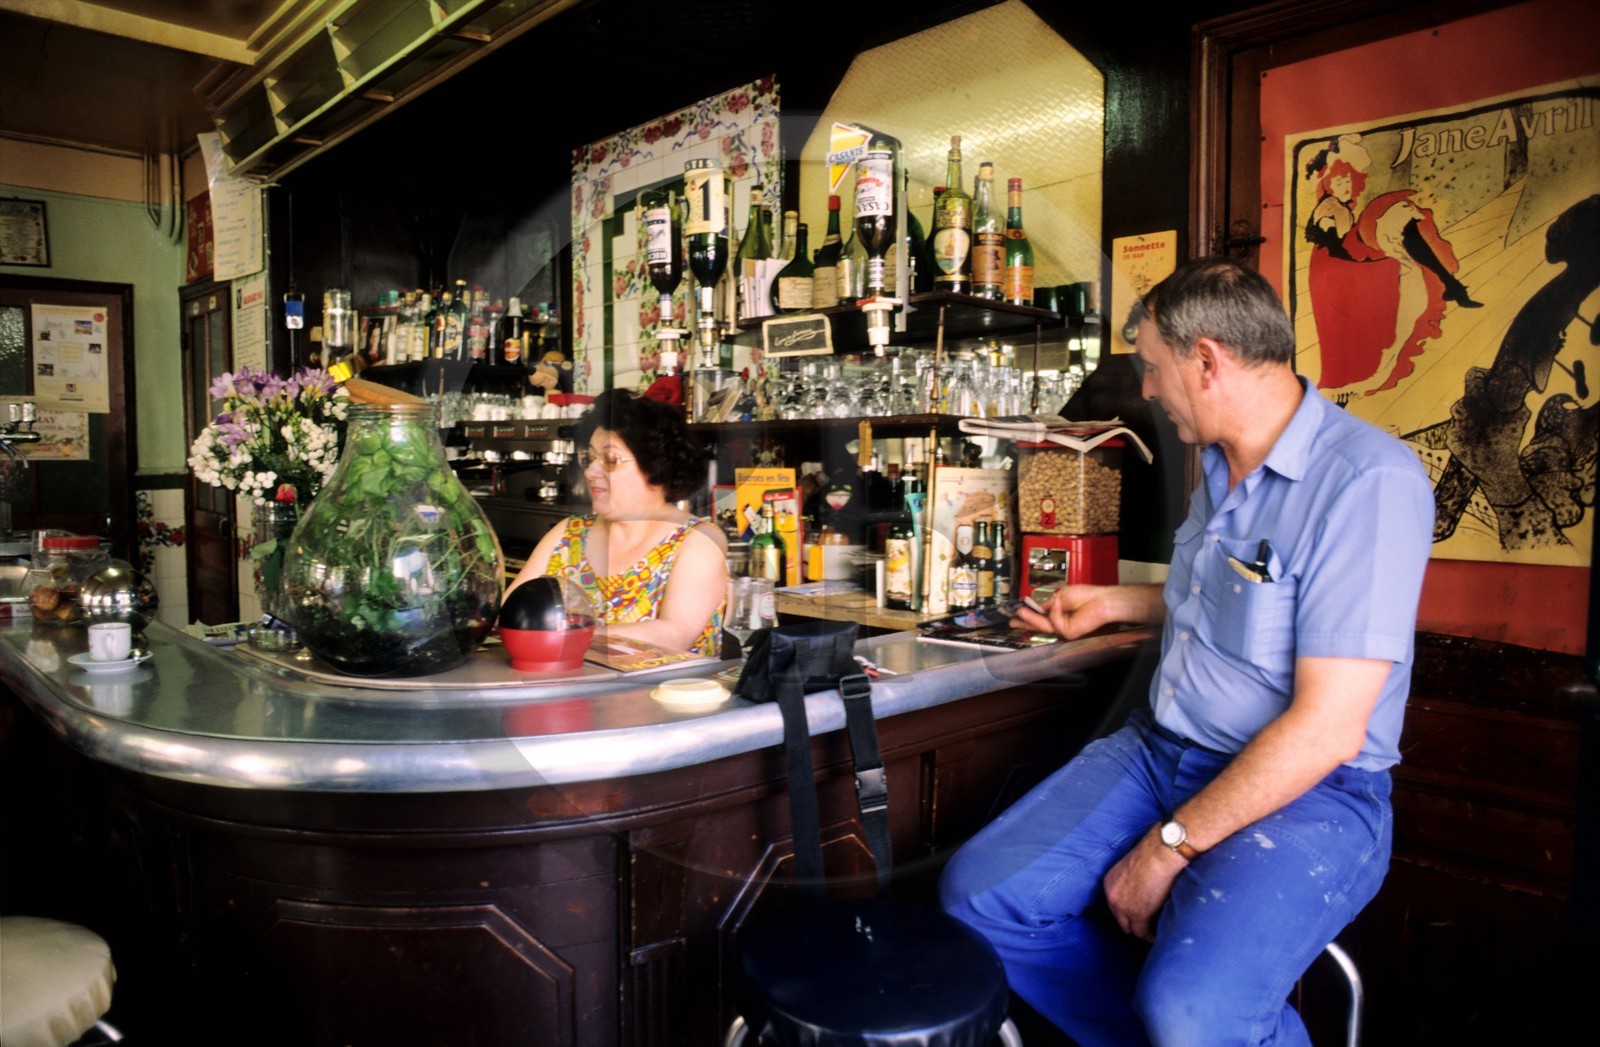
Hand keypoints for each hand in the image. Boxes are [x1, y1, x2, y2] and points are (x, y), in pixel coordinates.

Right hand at [1012, 584, 1127, 638]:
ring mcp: (1065, 628)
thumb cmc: (1088, 596)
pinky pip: (1053, 621)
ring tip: (1018, 613)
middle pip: (1041, 625)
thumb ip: (1049, 604)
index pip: (1043, 617)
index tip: (1019, 612)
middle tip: (1013, 622)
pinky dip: (1053, 611)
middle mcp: (1063, 622)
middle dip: (1026, 623)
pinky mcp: (1067, 632)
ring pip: (1043, 625)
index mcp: (1062, 612)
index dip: (1031, 616)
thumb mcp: (1062, 596)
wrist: (1101, 601)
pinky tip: (1056, 605)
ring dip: (1030, 619)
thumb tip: (1037, 606)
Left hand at [1102, 828, 1187, 940]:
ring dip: (1143, 931)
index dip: (1128, 911)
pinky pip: (1143, 934)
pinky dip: (1152, 937)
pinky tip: (1159, 936)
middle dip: (1133, 923)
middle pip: (1121, 919)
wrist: (1159, 853)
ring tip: (1155, 933)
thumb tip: (1145, 888)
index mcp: (1110, 882)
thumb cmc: (1152, 854)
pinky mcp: (1137, 915)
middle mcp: (1112, 896)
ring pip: (1131, 929)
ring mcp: (1123, 908)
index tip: (1140, 914)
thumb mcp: (1134, 867)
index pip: (1115, 905)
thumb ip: (1133, 880)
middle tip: (1148, 926)